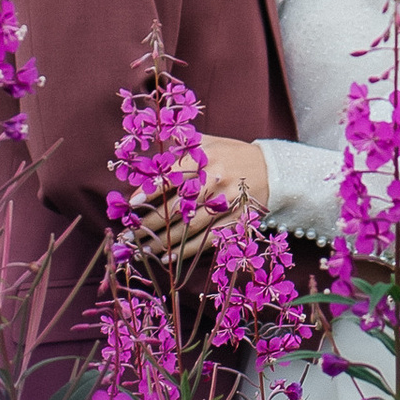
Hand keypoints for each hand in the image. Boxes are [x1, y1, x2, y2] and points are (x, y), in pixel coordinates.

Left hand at [126, 134, 270, 267]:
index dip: (151, 190)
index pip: (174, 177)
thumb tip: (149, 159)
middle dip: (150, 222)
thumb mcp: (210, 143)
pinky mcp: (235, 222)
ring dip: (163, 240)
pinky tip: (166, 257)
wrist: (272, 170)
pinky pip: (206, 240)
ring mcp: (227, 204)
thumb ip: (181, 147)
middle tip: (128, 232)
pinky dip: (184, 251)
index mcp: (208, 159)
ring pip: (189, 227)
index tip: (132, 203)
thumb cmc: (232, 154)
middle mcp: (217, 181)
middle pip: (178, 206)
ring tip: (142, 248)